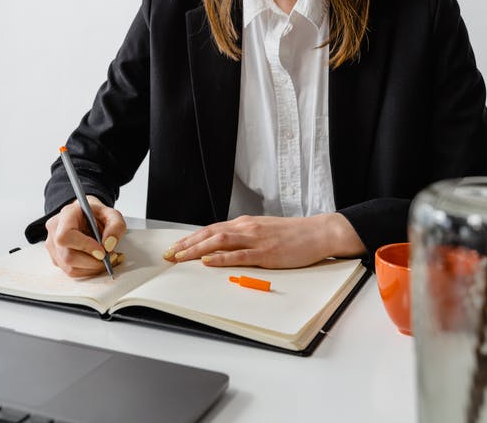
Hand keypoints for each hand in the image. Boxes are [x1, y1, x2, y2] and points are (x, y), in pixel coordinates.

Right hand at [45, 195, 126, 277]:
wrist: (86, 216)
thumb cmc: (96, 214)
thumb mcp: (112, 214)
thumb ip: (116, 226)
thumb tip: (109, 245)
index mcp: (66, 215)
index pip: (66, 236)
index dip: (84, 246)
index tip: (103, 251)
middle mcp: (55, 231)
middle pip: (68, 256)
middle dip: (93, 262)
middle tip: (111, 258)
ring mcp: (53, 246)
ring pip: (70, 268)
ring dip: (92, 268)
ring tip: (108, 261)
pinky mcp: (57, 259)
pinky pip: (71, 271)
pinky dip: (88, 270)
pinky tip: (99, 262)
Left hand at [163, 213, 365, 268]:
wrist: (317, 232)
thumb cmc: (292, 235)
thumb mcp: (264, 232)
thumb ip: (244, 238)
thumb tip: (223, 249)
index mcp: (245, 224)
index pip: (210, 229)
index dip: (190, 238)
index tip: (175, 247)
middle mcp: (246, 228)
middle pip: (209, 234)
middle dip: (186, 245)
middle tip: (169, 254)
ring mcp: (255, 239)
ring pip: (219, 242)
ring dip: (197, 249)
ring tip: (180, 257)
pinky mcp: (266, 252)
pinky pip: (239, 255)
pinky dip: (221, 257)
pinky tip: (209, 261)